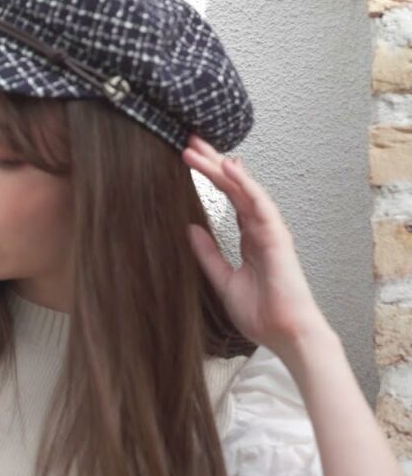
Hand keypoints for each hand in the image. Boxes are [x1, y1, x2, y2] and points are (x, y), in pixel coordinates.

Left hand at [181, 134, 331, 357]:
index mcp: (250, 237)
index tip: (190, 158)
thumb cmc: (261, 312)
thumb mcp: (223, 279)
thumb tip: (190, 228)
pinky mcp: (277, 237)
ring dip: (221, 167)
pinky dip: (246, 184)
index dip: (211, 177)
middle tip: (190, 141)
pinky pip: (260, 204)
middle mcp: (261, 228)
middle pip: (235, 187)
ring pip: (244, 190)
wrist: (284, 334)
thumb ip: (208, 253)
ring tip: (198, 148)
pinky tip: (229, 166)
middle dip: (213, 163)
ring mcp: (270, 230)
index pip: (229, 198)